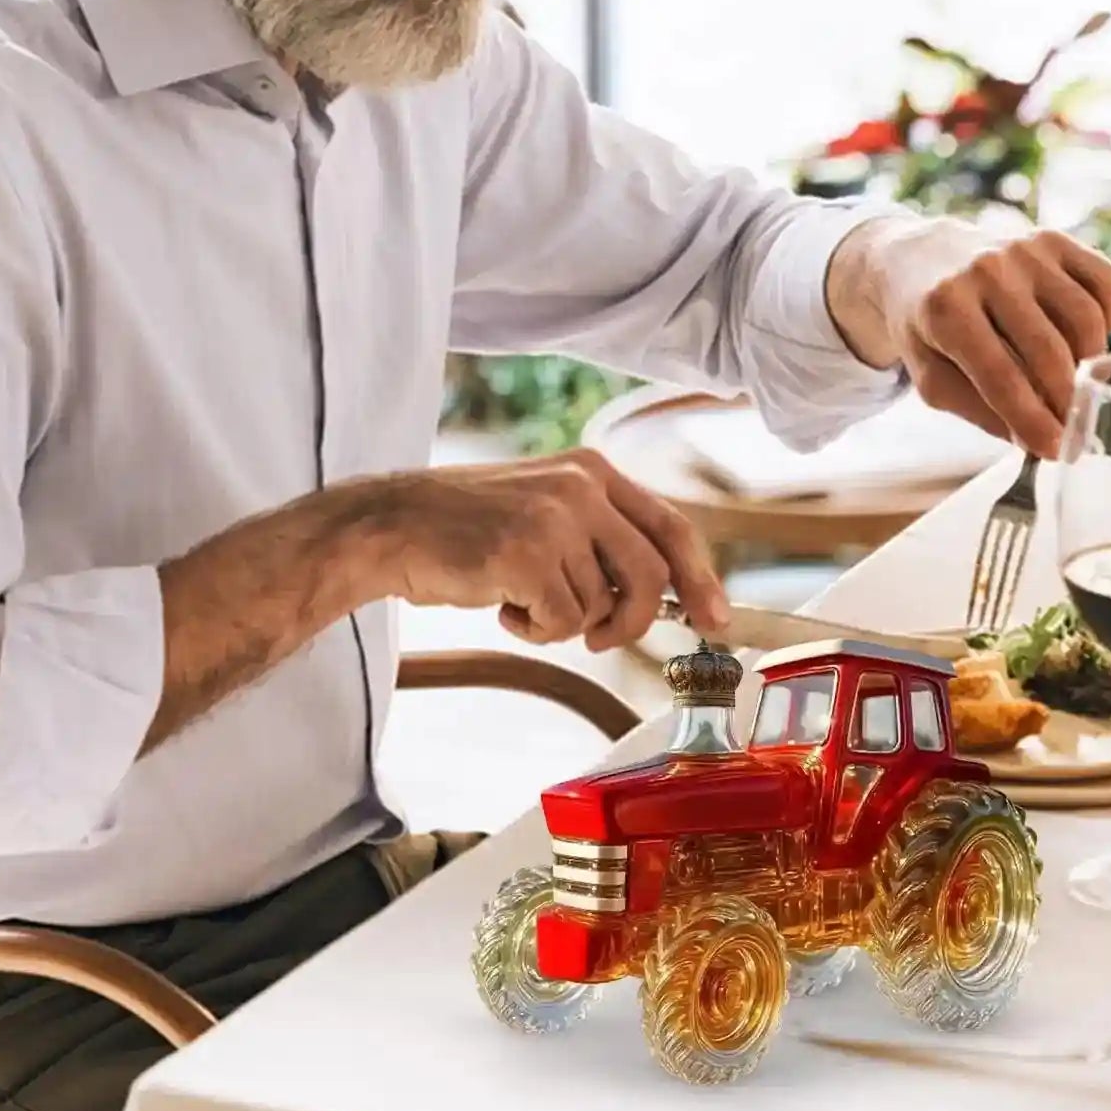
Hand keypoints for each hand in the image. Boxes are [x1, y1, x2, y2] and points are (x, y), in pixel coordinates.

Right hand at [370, 451, 728, 650]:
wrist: (393, 526)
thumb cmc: (468, 529)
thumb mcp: (546, 511)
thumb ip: (602, 538)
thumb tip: (663, 595)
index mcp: (593, 470)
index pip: (672, 526)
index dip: (700, 576)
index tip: (716, 618)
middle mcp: (582, 486)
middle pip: (651, 574)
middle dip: (635, 621)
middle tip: (603, 640)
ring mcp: (555, 518)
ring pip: (601, 605)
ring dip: (565, 622)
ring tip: (521, 600)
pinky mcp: (527, 554)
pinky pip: (563, 622)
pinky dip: (535, 630)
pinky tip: (503, 606)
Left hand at [828, 218, 1110, 457]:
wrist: (920, 257)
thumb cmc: (927, 326)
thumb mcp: (930, 374)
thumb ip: (977, 409)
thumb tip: (1034, 442)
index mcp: (945, 309)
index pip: (1000, 377)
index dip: (1032, 418)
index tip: (1056, 450)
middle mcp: (986, 271)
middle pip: (1047, 350)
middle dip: (1066, 400)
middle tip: (1074, 428)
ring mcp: (1023, 250)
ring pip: (1085, 317)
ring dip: (1090, 362)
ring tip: (1074, 382)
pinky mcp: (1053, 238)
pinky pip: (1106, 281)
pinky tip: (1089, 338)